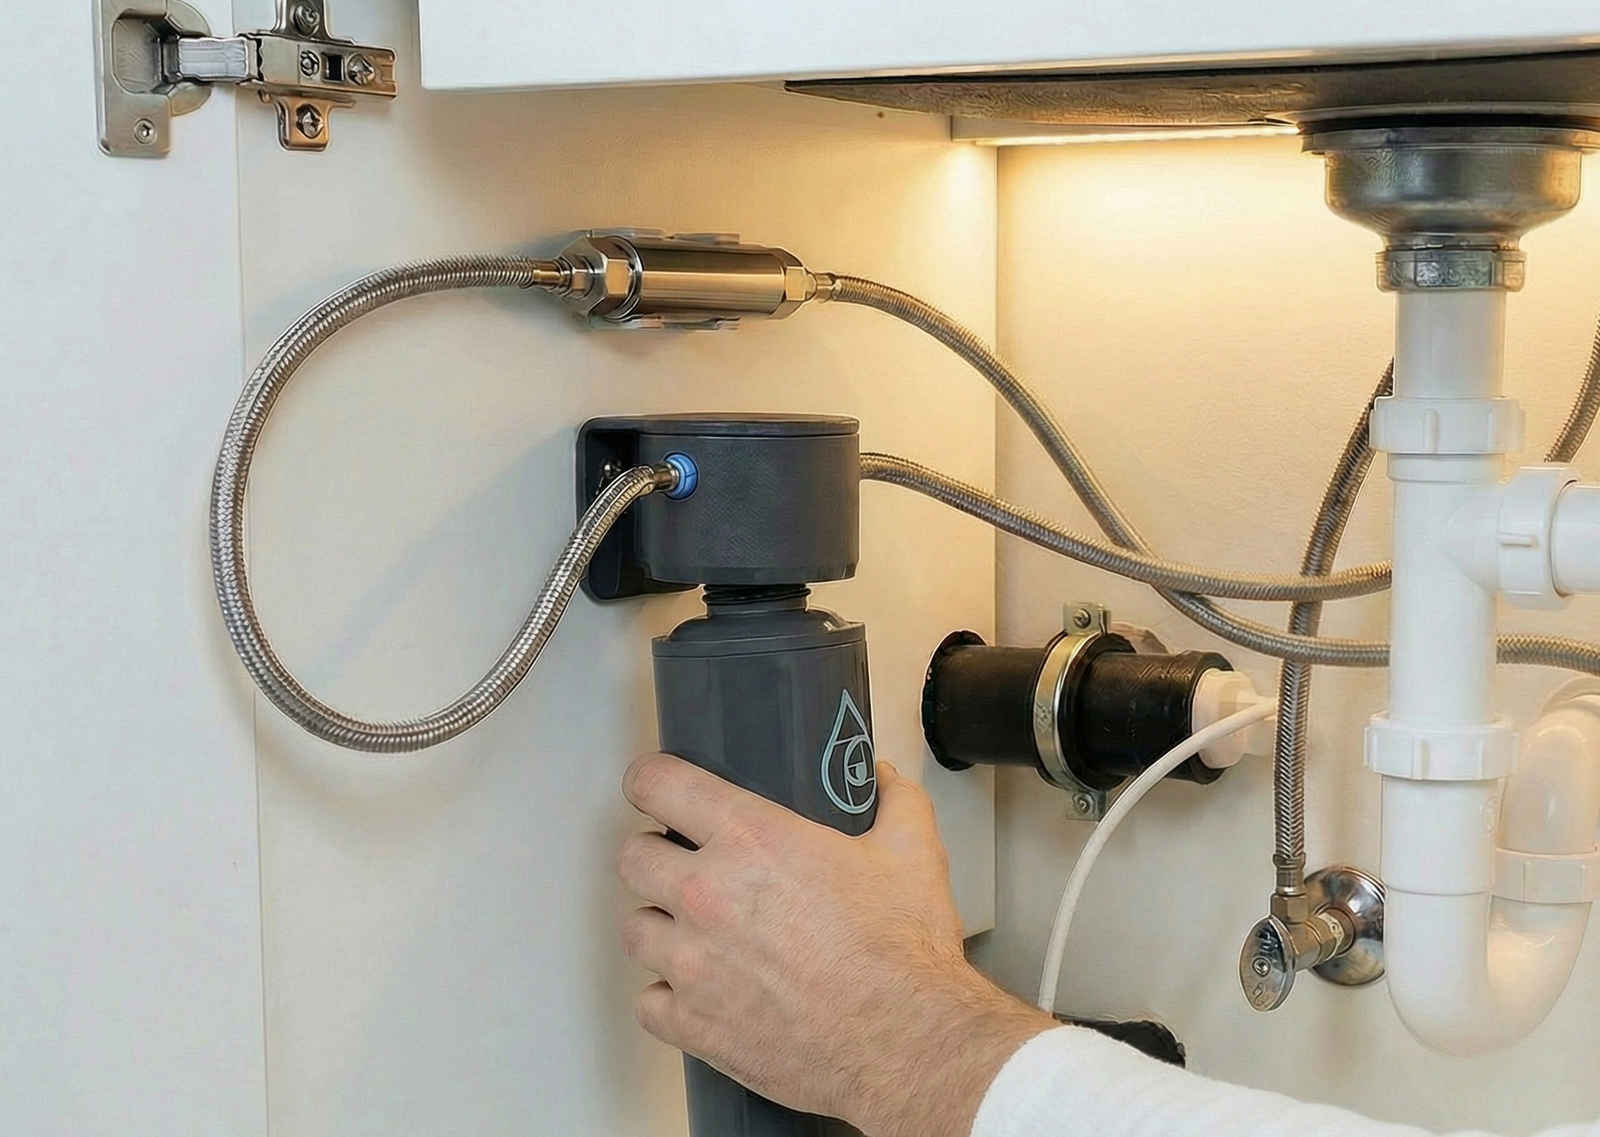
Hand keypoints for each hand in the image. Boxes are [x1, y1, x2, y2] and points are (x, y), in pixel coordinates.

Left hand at [616, 753, 1053, 1136]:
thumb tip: (884, 780)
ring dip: (662, 927)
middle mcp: (707, 894)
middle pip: (632, 857)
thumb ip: (896, 802)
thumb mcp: (912, 853)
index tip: (654, 789)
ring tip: (699, 934)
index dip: (650, 780)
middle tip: (688, 867)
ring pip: (635, 929)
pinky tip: (704, 990)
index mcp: (750, 839)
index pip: (658, 784)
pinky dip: (670, 997)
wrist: (904, 1041)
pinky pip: (648, 1001)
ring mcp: (692, 963)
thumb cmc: (901, 952)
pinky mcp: (692, 1023)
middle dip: (656, 857)